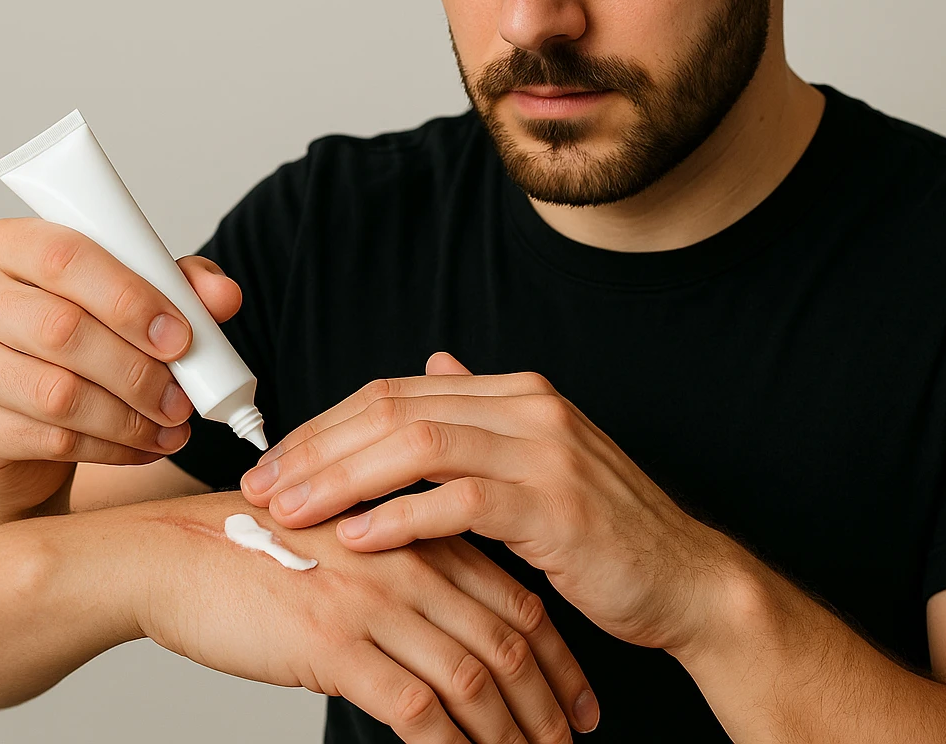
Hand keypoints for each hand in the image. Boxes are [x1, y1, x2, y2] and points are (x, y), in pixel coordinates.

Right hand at [0, 217, 237, 522]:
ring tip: (170, 426)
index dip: (132, 298)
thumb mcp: (128, 304)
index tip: (182, 336)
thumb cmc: (73, 348)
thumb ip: (177, 287)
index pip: (67, 256)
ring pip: (57, 392)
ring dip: (130, 417)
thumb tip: (222, 295)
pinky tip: (139, 448)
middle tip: (183, 398)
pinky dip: (109, 449)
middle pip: (63, 329)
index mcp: (9, 245)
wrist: (12, 426)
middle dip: (139, 370)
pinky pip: (46, 439)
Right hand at [135, 491, 597, 742]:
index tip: (577, 697)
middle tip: (570, 739)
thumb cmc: (251, 550)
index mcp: (418, 537)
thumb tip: (450, 621)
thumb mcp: (346, 544)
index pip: (515, 598)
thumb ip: (404, 569)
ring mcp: (376, 603)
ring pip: (473, 676)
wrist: (171, 553)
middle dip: (549, 700)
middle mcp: (409, 565)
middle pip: (509, 639)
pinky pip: (416, 707)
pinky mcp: (336, 643)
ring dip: (511, 730)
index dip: (558, 655)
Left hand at [240, 353, 736, 653]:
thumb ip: (481, 415)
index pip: (397, 392)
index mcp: (516, 394)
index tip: (276, 462)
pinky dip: (400, 518)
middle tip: (262, 487)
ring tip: (290, 511)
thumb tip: (437, 365)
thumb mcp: (539, 460)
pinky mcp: (553, 503)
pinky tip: (356, 540)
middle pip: (394, 410)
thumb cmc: (603, 532)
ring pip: (416, 447)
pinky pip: (459, 502)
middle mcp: (529, 407)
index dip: (326, 424)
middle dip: (316, 449)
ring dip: (341, 480)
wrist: (683, 579)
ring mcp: (544, 451)